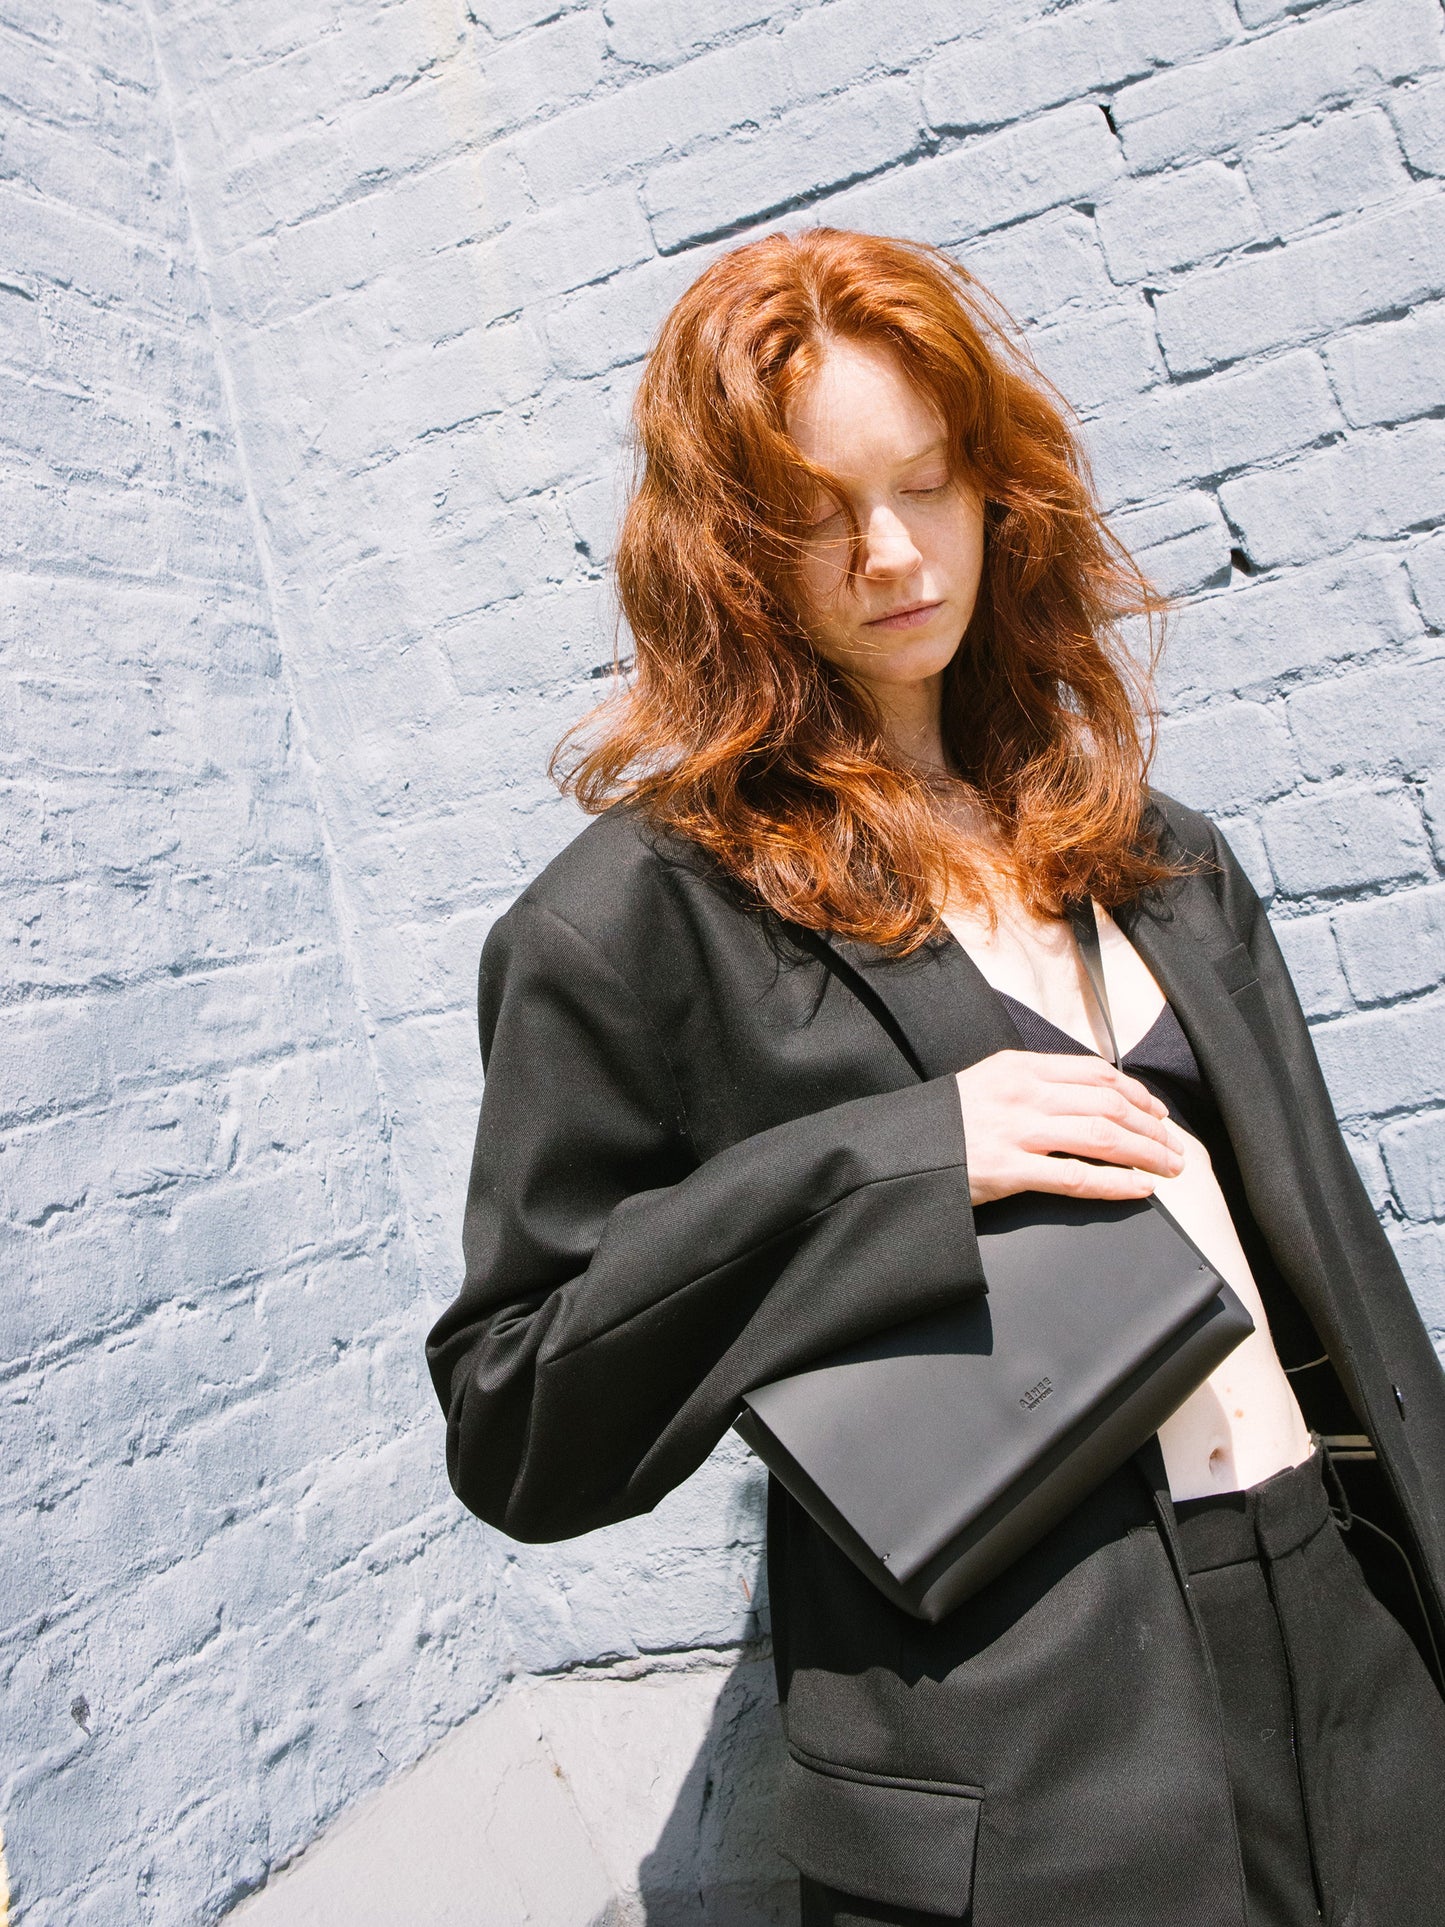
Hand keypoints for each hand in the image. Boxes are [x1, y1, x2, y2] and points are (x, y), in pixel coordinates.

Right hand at [955, 1050, 1186, 1205]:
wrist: (899, 1149)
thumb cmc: (944, 1122)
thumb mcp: (987, 1083)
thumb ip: (1031, 1085)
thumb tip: (1083, 1100)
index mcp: (1020, 1067)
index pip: (1095, 1073)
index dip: (1136, 1093)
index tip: (1157, 1112)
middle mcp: (1024, 1093)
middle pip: (1108, 1105)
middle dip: (1151, 1127)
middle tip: (1174, 1146)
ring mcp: (1017, 1131)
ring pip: (1102, 1136)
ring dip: (1145, 1153)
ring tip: (1169, 1168)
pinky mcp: (1009, 1170)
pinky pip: (1076, 1177)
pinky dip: (1116, 1183)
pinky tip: (1139, 1188)